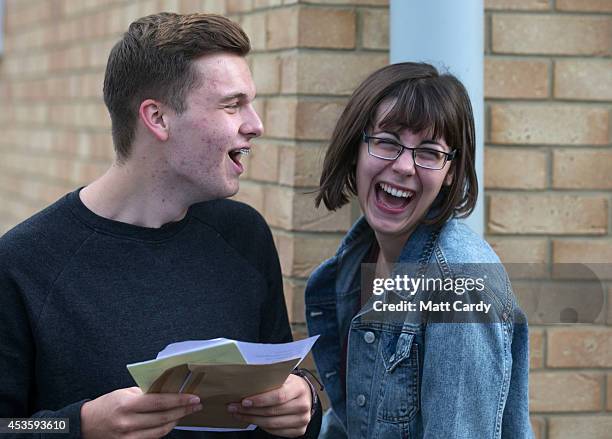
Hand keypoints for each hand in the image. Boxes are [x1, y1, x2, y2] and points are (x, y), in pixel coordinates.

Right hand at [81, 387, 201, 438]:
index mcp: (126, 404)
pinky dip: (164, 429)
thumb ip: (145, 392)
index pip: (159, 402)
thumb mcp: (124, 392)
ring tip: (186, 412)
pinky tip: (171, 421)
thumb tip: (168, 389)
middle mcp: (127, 422)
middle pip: (163, 418)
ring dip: (176, 420)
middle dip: (183, 410)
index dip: (179, 400)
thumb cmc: (107, 405)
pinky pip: (153, 438)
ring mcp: (128, 437)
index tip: (193, 397)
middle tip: (196, 404)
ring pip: (161, 430)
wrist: (86, 425)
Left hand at [227, 374, 311, 437]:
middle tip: (234, 407)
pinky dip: (262, 426)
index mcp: (299, 388)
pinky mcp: (299, 430)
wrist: (306, 395)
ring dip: (252, 419)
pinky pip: (275, 431)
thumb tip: (245, 382)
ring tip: (238, 414)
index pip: (278, 396)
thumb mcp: (283, 377)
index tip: (244, 401)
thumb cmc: (290, 384)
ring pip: (272, 424)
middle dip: (250, 410)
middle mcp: (303, 405)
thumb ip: (269, 379)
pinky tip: (252, 420)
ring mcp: (302, 419)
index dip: (260, 400)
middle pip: (272, 411)